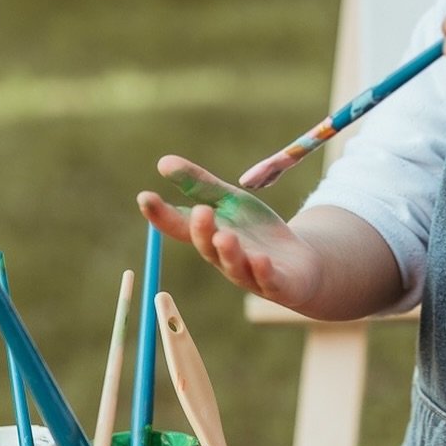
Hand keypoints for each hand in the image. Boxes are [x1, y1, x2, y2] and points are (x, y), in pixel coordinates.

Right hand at [137, 156, 323, 307]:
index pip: (180, 226)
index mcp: (210, 237)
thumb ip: (200, 185)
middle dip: (202, 231)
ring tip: (225, 236)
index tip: (144, 197)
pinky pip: (267, 280)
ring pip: (234, 266)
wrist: (301, 262)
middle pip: (207, 247)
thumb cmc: (257, 233)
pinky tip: (260, 259)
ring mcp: (249, 274)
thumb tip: (162, 162)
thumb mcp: (231, 202)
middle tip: (200, 211)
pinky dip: (263, 271)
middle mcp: (224, 259)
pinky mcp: (276, 283)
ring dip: (229, 252)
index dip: (161, 214)